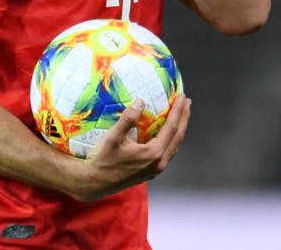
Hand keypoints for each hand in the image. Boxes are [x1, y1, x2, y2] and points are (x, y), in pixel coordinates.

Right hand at [71, 94, 190, 201]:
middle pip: (177, 137)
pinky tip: (167, 134)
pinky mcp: (149, 173)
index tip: (182, 96)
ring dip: (178, 129)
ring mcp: (155, 170)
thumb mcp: (113, 137)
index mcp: (153, 153)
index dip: (178, 111)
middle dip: (183, 118)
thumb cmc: (103, 160)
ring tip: (181, 115)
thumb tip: (141, 101)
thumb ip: (128, 119)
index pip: (171, 128)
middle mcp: (158, 163)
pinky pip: (167, 153)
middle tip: (186, 102)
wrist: (94, 184)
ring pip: (173, 147)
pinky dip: (171, 140)